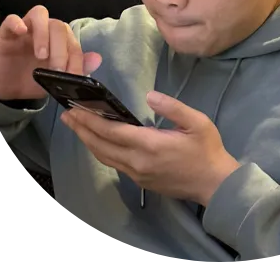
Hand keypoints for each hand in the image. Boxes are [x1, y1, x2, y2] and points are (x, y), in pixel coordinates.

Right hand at [0, 5, 101, 100]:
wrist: (9, 88)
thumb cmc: (35, 80)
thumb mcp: (58, 79)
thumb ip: (77, 68)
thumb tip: (97, 59)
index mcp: (61, 41)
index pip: (73, 43)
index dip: (76, 60)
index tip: (72, 76)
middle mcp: (46, 30)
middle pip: (59, 26)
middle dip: (61, 50)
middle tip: (57, 69)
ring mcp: (27, 28)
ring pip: (40, 15)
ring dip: (44, 34)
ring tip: (42, 56)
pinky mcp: (6, 32)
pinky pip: (12, 19)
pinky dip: (17, 23)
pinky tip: (21, 32)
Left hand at [61, 90, 240, 205]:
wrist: (214, 183)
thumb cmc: (207, 149)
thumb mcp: (197, 122)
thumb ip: (173, 107)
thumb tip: (150, 95)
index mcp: (150, 145)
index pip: (112, 132)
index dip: (91, 120)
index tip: (74, 109)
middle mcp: (138, 162)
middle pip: (101, 146)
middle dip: (82, 130)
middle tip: (66, 116)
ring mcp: (137, 173)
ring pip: (104, 157)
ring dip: (88, 142)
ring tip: (76, 128)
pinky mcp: (141, 180)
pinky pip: (114, 164)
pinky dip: (100, 151)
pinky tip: (98, 143)